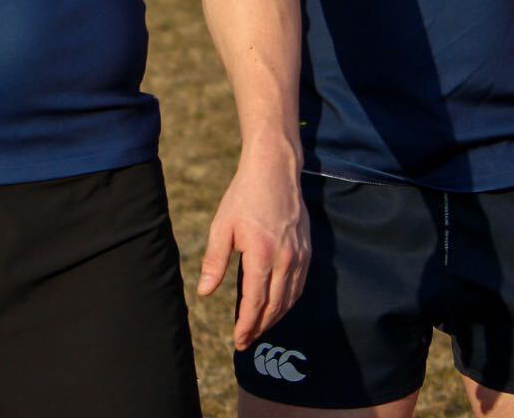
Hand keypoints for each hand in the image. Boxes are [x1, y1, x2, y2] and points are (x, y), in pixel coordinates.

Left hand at [198, 144, 308, 349]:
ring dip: (276, 318)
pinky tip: (278, 307)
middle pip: (275, 305)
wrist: (275, 171)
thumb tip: (206, 293)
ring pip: (290, 298)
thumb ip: (215, 262)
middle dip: (261, 327)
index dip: (247, 324)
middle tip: (246, 341)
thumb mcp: (222, 226)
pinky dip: (289, 302)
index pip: (256, 300)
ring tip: (259, 329)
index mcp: (261, 253)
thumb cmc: (244, 197)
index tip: (238, 339)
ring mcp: (299, 255)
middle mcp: (285, 258)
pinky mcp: (307, 251)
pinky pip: (300, 285)